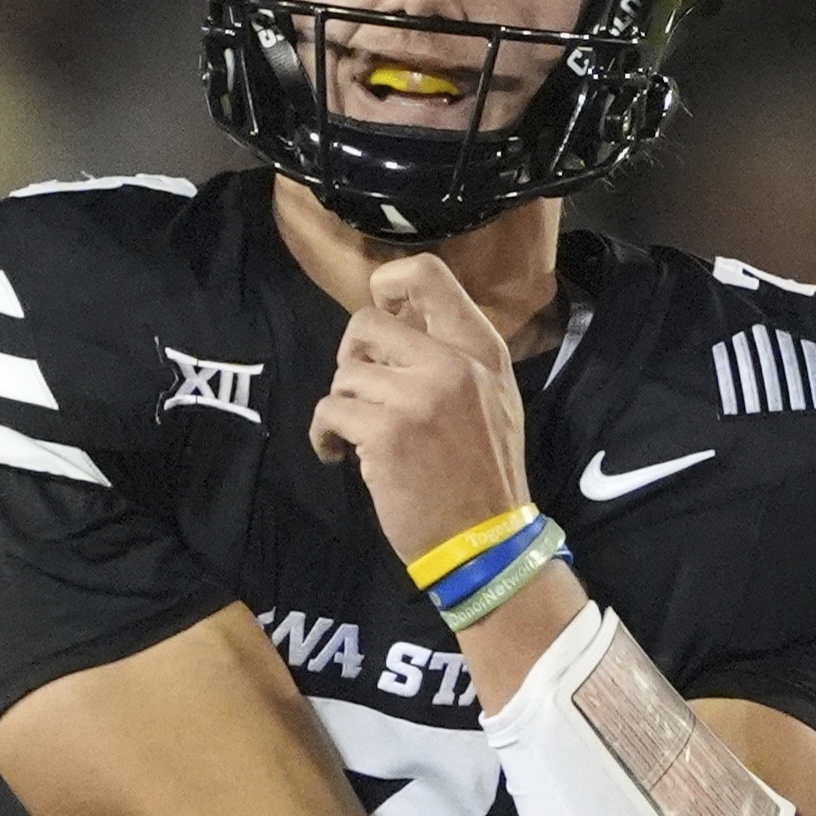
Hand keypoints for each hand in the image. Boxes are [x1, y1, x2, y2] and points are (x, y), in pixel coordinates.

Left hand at [303, 255, 530, 555]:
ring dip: (343, 404)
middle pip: (367, 321)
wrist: (485, 540)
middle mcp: (452, 363)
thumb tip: (399, 319)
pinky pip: (330, 410)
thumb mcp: (491, 398)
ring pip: (346, 373)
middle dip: (352, 354)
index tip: (381, 320)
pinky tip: (337, 454)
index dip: (387, 287)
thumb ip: (453, 356)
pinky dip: (324, 434)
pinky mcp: (386, 432)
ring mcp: (418, 396)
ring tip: (357, 434)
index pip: (427, 275)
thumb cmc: (483, 473)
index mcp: (480, 349)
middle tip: (361, 390)